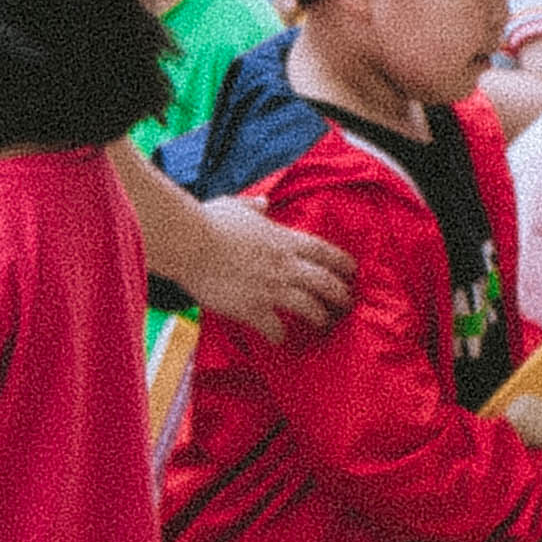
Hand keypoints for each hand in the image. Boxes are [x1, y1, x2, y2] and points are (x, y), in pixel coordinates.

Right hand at [182, 195, 353, 336]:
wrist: (189, 243)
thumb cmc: (210, 221)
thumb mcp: (235, 206)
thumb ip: (254, 207)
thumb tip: (263, 202)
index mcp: (283, 239)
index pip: (324, 251)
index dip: (343, 263)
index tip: (352, 272)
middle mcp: (284, 265)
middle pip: (326, 283)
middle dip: (341, 295)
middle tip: (347, 304)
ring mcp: (271, 288)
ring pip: (310, 307)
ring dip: (320, 317)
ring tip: (324, 324)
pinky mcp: (253, 308)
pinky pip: (275, 327)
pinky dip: (280, 335)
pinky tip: (280, 339)